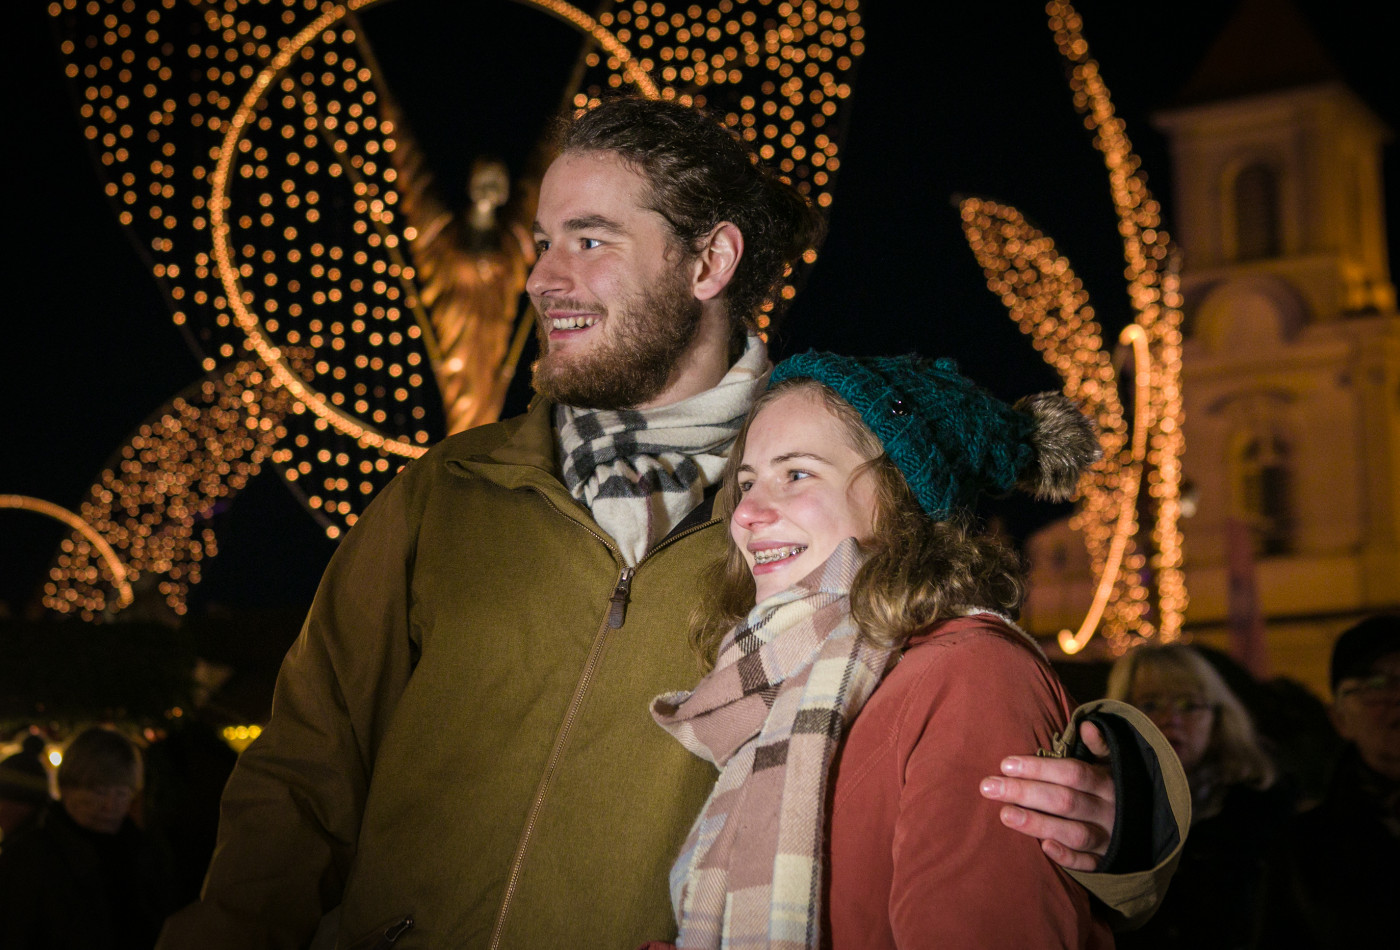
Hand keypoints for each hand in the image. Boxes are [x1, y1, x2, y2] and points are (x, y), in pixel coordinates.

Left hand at [979, 721, 1114, 870]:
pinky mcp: (1105, 861)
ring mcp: (1108, 838)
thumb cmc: (1113, 788)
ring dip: (1038, 824)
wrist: (1147, 828)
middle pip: (1065, 801)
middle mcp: (1109, 811)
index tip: (1005, 764)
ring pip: (1074, 833)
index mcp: (1108, 783)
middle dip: (1025, 793)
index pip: (1072, 773)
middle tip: (988, 787)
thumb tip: (1087, 725)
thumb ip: (1100, 746)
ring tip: (1004, 815)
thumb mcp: (1113, 764)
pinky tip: (1044, 848)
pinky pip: (1088, 864)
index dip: (1039, 769)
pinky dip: (1069, 857)